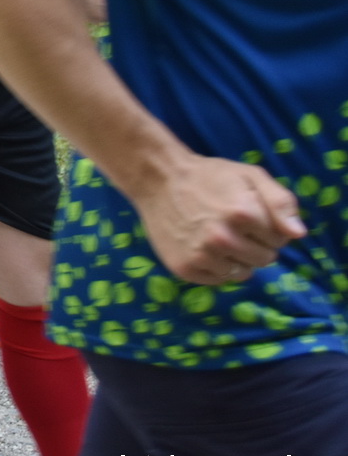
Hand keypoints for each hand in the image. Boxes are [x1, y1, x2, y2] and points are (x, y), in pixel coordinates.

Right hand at [131, 153, 305, 284]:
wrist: (158, 179)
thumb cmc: (209, 176)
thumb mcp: (250, 175)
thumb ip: (281, 202)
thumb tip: (297, 235)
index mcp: (243, 213)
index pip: (280, 240)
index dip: (268, 227)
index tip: (250, 214)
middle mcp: (222, 238)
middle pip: (264, 259)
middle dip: (256, 244)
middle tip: (234, 226)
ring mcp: (201, 255)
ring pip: (243, 273)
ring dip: (237, 258)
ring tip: (219, 236)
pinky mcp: (185, 268)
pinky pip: (218, 280)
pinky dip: (217, 268)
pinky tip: (205, 247)